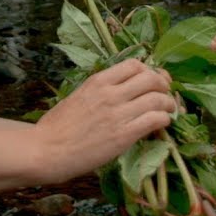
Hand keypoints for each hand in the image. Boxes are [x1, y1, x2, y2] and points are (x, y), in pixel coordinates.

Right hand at [30, 58, 175, 182]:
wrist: (47, 150)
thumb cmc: (57, 127)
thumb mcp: (78, 96)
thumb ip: (100, 91)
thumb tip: (121, 90)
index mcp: (98, 81)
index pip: (134, 65)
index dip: (149, 70)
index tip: (152, 79)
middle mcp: (110, 93)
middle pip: (151, 78)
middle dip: (164, 84)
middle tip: (166, 93)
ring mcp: (118, 114)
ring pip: (157, 98)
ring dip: (168, 103)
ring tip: (169, 110)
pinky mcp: (124, 135)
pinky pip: (155, 120)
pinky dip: (164, 120)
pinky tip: (162, 125)